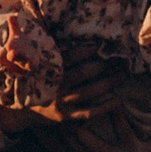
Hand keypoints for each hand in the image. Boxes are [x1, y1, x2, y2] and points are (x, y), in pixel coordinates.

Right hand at [0, 41, 134, 133]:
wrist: (27, 109)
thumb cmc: (40, 80)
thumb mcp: (42, 64)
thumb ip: (55, 51)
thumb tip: (75, 34)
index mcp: (48, 71)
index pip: (68, 58)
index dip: (84, 51)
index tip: (99, 45)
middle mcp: (55, 87)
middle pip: (82, 74)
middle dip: (102, 65)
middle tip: (119, 58)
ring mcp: (61, 103)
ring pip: (89, 91)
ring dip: (108, 82)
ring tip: (123, 74)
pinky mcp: (67, 117)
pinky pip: (89, 112)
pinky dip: (104, 106)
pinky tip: (118, 99)